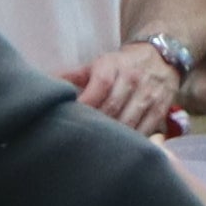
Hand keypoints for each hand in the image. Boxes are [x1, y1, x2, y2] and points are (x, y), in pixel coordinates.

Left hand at [73, 39, 187, 137]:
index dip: (86, 104)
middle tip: (80, 136)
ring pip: (128, 122)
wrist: (161, 58)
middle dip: (96, 123)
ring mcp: (148, 95)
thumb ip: (71, 76)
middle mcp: (133, 79)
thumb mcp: (97, 64)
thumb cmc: (120, 65)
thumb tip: (45, 86)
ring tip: (95, 145)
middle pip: (113, 107)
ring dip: (112, 137)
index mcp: (113, 66)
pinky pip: (144, 130)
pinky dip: (130, 141)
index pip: (100, 85)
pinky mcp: (160, 111)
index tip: (72, 118)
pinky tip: (117, 147)